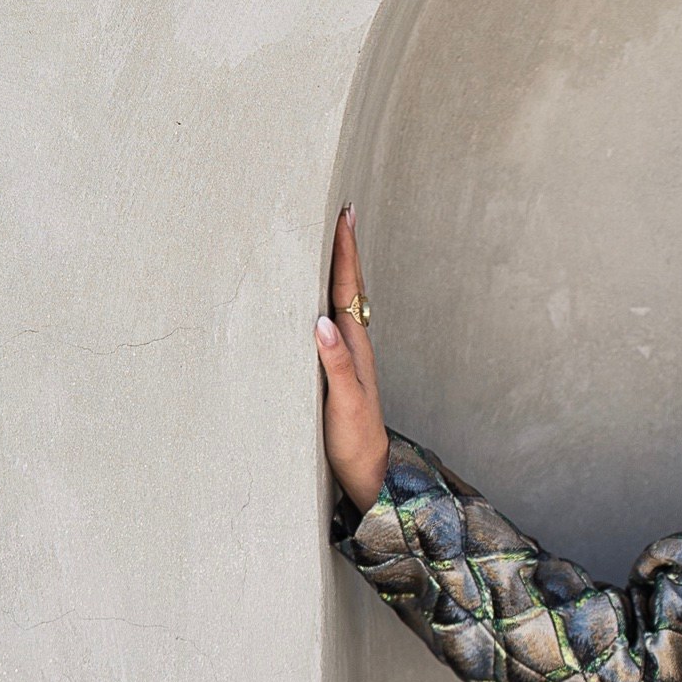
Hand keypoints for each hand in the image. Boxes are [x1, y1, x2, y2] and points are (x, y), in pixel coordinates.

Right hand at [315, 207, 389, 514]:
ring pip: (339, 300)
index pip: (348, 287)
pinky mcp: (336, 369)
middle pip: (346, 285)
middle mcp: (353, 344)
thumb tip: (321, 322)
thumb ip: (335, 364)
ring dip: (334, 268)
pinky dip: (323, 297)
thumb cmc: (355, 441)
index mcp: (354, 345)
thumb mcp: (346, 403)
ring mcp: (346, 355)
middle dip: (341, 247)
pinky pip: (329, 321)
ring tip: (326, 238)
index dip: (345, 251)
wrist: (367, 473)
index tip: (343, 214)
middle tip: (337, 209)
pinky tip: (314, 294)